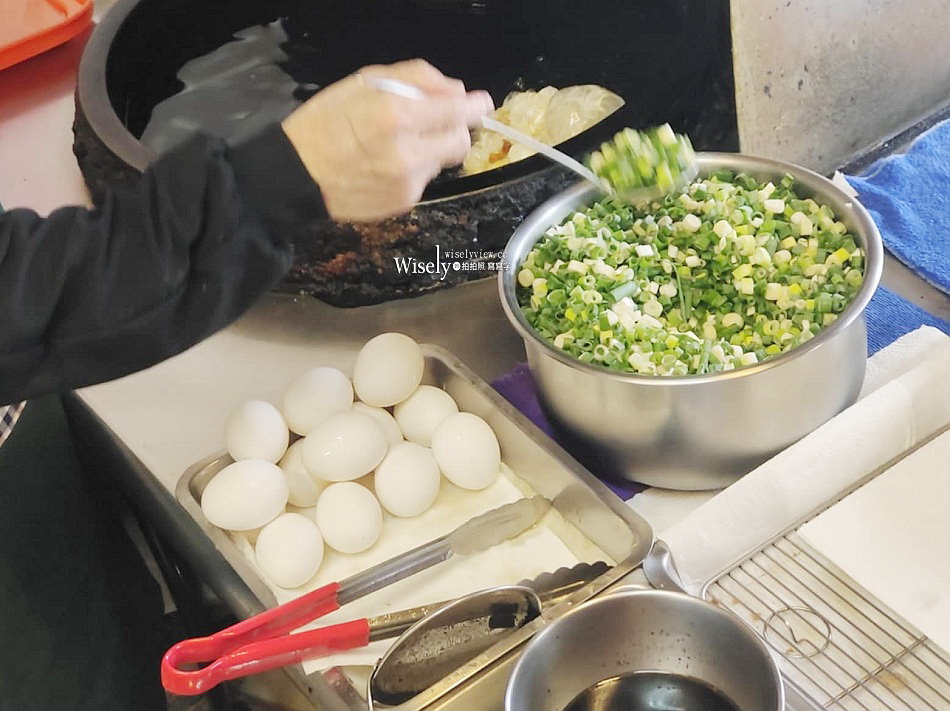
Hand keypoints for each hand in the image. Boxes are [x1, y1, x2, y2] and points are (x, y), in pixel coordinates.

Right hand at [281, 59, 492, 221]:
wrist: (297, 175)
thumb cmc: (325, 122)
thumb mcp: (365, 81)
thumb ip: (416, 79)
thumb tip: (456, 91)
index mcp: (396, 114)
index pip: (457, 113)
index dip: (474, 107)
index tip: (480, 104)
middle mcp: (408, 152)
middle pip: (460, 142)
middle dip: (452, 130)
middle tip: (433, 123)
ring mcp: (408, 182)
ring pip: (442, 162)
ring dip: (430, 150)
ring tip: (396, 145)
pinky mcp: (404, 202)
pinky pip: (424, 179)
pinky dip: (414, 169)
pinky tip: (386, 165)